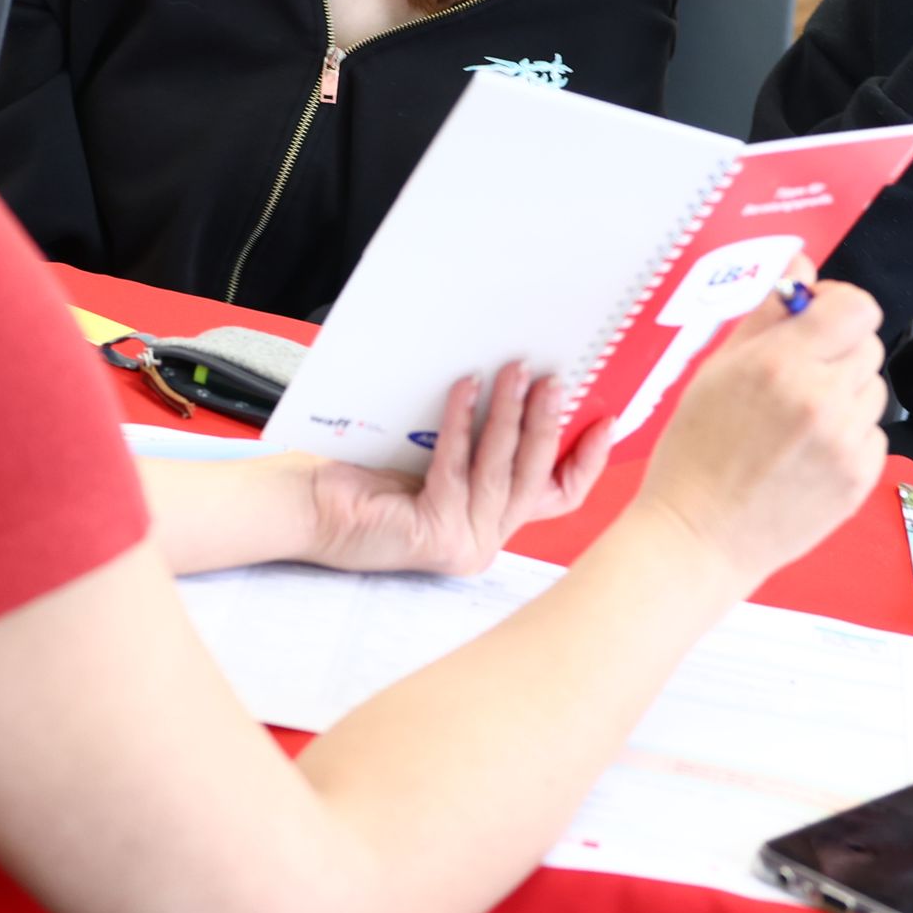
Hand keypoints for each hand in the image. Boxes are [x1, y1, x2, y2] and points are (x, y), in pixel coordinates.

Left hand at [305, 365, 614, 576]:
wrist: (306, 507)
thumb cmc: (364, 478)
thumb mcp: (439, 458)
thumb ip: (480, 443)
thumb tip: (522, 383)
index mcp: (493, 524)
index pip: (558, 496)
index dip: (587, 459)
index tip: (605, 419)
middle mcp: (485, 540)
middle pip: (535, 476)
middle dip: (549, 421)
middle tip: (555, 377)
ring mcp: (463, 542)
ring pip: (502, 470)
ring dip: (510, 414)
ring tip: (515, 370)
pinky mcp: (434, 533)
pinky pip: (457, 467)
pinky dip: (461, 422)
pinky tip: (464, 387)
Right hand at [627, 283, 890, 584]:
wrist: (698, 538)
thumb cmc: (695, 453)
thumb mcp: (715, 371)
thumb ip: (765, 315)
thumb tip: (800, 266)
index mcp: (781, 363)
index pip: (856, 307)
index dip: (838, 308)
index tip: (816, 321)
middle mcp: (821, 399)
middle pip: (867, 345)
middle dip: (837, 353)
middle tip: (797, 379)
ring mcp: (845, 443)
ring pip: (873, 390)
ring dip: (845, 396)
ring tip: (798, 423)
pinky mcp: (860, 479)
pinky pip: (873, 435)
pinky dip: (848, 439)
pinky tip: (807, 455)